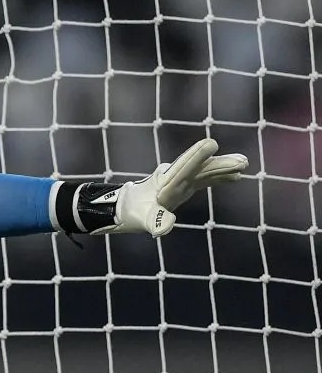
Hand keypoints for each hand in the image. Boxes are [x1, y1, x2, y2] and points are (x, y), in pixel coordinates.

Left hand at [97, 138, 247, 236]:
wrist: (128, 206)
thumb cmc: (134, 212)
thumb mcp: (141, 219)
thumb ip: (153, 221)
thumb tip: (165, 227)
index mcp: (164, 183)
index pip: (182, 168)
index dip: (196, 157)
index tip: (211, 144)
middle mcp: (175, 177)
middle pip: (199, 168)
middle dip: (219, 164)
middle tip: (241, 161)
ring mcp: (182, 180)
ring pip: (204, 171)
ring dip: (223, 168)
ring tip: (244, 164)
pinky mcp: (186, 185)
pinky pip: (205, 178)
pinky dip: (220, 177)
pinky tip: (236, 176)